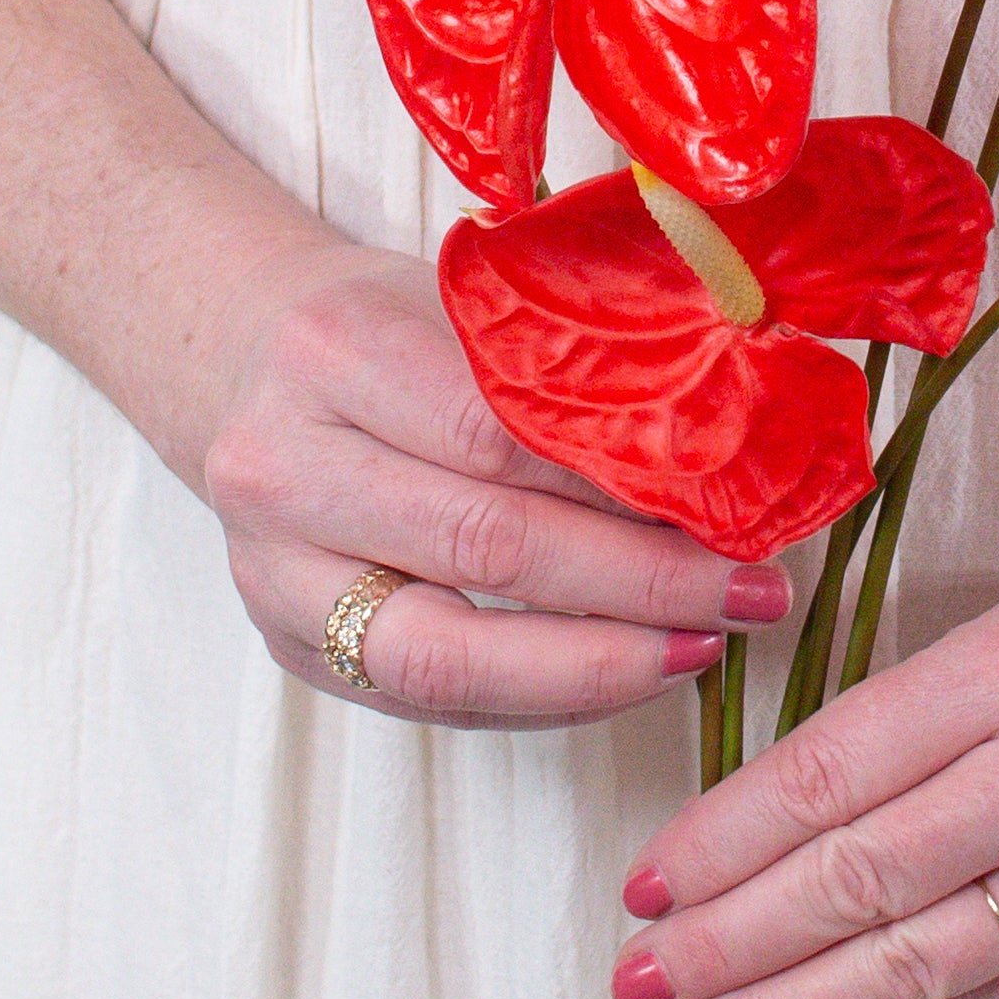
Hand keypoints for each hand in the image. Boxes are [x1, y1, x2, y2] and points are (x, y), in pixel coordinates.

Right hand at [199, 241, 791, 727]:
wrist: (246, 358)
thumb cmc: (388, 323)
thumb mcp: (464, 299)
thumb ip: (565, 361)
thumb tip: (730, 443)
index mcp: (335, 350)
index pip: (499, 434)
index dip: (624, 482)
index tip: (736, 503)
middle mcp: (285, 466)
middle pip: (484, 548)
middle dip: (638, 584)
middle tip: (752, 592)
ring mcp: (275, 570)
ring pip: (444, 655)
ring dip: (594, 666)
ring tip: (702, 648)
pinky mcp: (290, 645)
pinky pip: (430, 700)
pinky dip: (542, 696)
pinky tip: (629, 671)